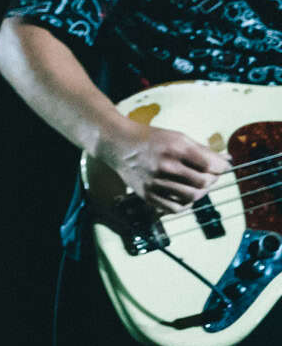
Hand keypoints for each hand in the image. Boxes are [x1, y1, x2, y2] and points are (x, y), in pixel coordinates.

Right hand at [97, 119, 230, 213]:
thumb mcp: (177, 137)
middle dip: (213, 179)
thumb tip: (227, 161)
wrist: (118, 143)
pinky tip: (185, 196)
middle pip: (203, 182)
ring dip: (201, 192)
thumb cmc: (150, 139)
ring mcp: (155, 181)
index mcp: (174, 148)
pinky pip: (174, 208)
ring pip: (192, 197)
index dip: (221, 167)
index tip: (221, 166)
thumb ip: (202, 150)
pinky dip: (185, 204)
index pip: (210, 164)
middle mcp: (165, 165)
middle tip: (210, 175)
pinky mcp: (146, 194)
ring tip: (198, 185)